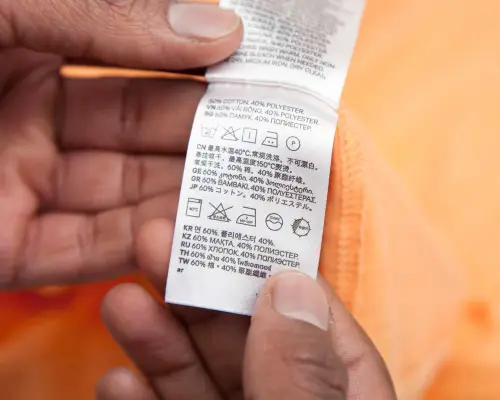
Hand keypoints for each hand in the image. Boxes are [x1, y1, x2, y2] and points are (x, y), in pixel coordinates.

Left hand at [0, 0, 241, 288]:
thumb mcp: (8, 7)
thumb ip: (105, 15)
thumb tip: (220, 28)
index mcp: (35, 55)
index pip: (143, 71)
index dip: (203, 76)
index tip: (264, 82)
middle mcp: (37, 125)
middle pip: (145, 140)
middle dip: (210, 144)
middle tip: (274, 148)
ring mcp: (23, 189)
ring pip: (126, 199)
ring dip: (189, 200)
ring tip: (253, 195)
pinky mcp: (5, 251)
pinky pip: (87, 250)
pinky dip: (141, 247)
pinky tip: (193, 236)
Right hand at [96, 238, 396, 399]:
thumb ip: (304, 374)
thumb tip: (291, 283)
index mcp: (344, 397)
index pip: (313, 319)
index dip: (269, 267)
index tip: (230, 223)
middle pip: (244, 339)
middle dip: (197, 291)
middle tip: (155, 239)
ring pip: (201, 377)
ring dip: (159, 341)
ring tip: (120, 300)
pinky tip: (116, 381)